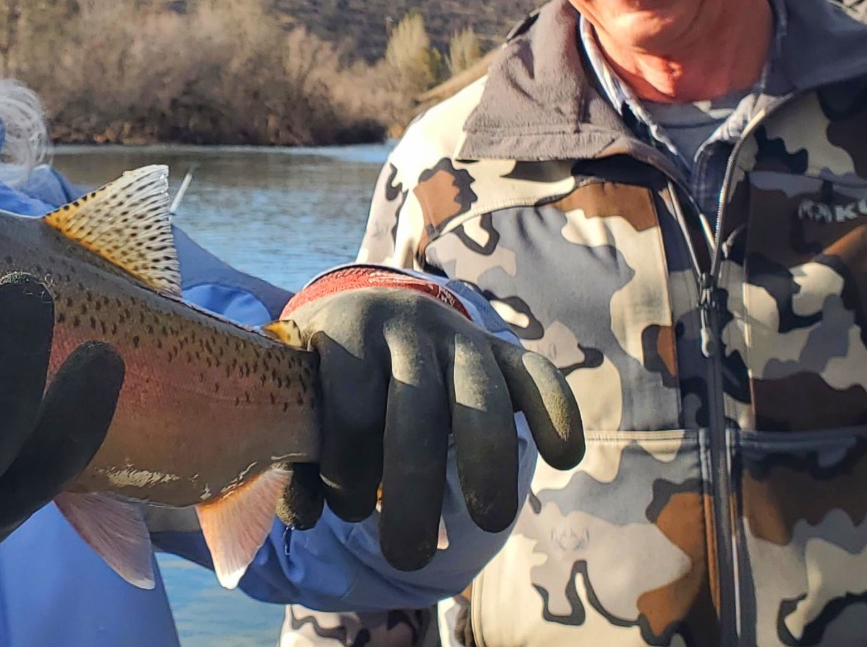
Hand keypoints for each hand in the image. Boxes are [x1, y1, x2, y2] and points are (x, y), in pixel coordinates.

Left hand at [275, 267, 581, 571]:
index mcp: (346, 331)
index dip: (348, 468)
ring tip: (486, 521)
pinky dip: (555, 412)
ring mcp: (458, 335)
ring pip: (480, 396)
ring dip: (486, 462)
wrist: (369, 311)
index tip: (346, 512)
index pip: (351, 405)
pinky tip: (564, 458)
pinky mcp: (501, 348)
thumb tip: (302, 516)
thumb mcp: (305, 400)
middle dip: (413, 489)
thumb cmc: (329, 378)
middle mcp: (405, 324)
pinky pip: (536, 374)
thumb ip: (302, 455)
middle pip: (415, 408)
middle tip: (408, 556)